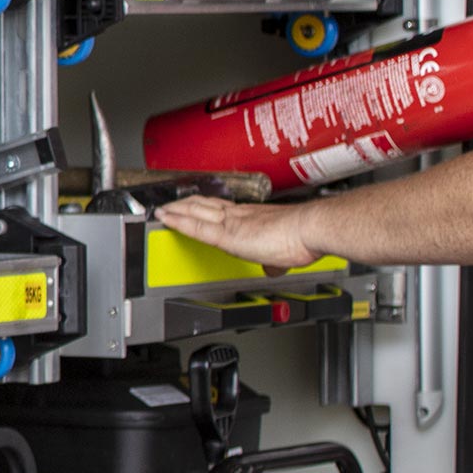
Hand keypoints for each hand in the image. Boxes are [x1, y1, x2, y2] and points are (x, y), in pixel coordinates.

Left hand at [164, 194, 324, 271]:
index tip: (195, 206)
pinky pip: (196, 227)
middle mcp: (240, 215)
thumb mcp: (286, 252)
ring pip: (196, 212)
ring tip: (162, 210)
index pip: (222, 209)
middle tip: (171, 204)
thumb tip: (273, 268)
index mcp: (253, 216)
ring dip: (177, 211)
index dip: (205, 206)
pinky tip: (167, 219)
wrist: (309, 229)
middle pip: (205, 205)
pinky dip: (179, 222)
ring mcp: (232, 222)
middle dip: (186, 204)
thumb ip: (274, 261)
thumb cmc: (305, 237)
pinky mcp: (227, 235)